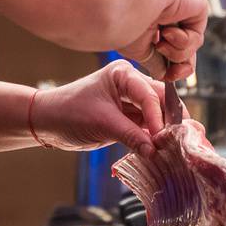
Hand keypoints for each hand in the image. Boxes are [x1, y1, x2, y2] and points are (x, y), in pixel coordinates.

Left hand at [30, 60, 166, 152]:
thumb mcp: (102, 124)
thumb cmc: (69, 113)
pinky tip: (159, 150)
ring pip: (156, 114)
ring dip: (162, 131)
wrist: (48, 122)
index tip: (163, 138)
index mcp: (123, 74)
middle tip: (178, 142)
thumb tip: (155, 151)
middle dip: (168, 121)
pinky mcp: (127, 117)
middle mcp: (131, 83)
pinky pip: (146, 126)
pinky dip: (152, 137)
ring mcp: (130, 100)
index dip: (158, 117)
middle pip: (159, 101)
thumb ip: (131, 136)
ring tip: (171, 149)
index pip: (149, 95)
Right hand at [128, 0, 208, 81]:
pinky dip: (184, 41)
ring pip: (191, 45)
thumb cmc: (122, 19)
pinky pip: (197, 34)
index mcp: (149, 18)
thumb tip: (162, 74)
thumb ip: (154, 61)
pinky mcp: (196, 2)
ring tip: (161, 42)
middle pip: (183, 48)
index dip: (171, 67)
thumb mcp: (138, 49)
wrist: (127, 0)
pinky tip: (168, 31)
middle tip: (173, 72)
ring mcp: (181, 7)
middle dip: (180, 65)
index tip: (167, 77)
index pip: (167, 47)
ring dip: (177, 52)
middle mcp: (165, 11)